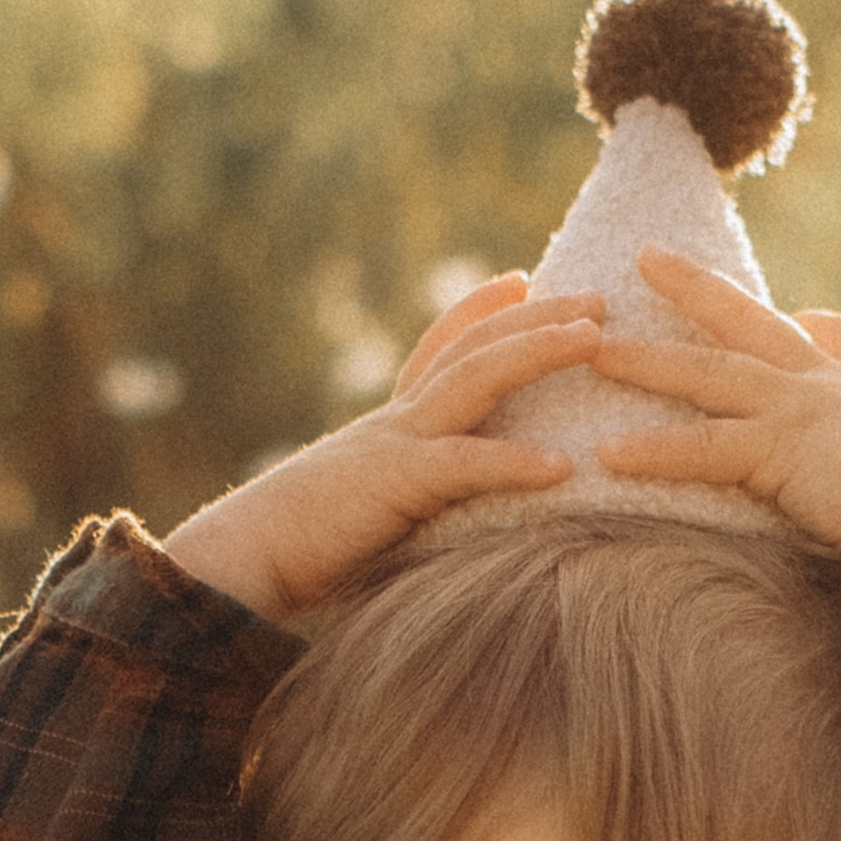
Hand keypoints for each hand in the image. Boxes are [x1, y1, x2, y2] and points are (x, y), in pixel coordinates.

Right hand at [159, 275, 602, 620]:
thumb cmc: (302, 551)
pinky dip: (512, 463)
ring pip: (476, 381)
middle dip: (538, 318)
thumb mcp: (368, 514)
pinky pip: (464, 466)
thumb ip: (407, 504)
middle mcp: (396, 421)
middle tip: (597, 297)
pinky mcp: (396, 485)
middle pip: (475, 349)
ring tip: (595, 340)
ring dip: (539, 354)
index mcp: (389, 426)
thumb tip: (436, 523)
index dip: (481, 312)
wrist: (243, 559)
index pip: (440, 350)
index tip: (522, 281)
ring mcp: (396, 444)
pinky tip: (562, 468)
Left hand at [588, 247, 840, 572]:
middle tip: (643, 258)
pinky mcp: (789, 455)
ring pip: (709, 376)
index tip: (720, 281)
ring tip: (589, 352)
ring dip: (646, 362)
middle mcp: (822, 385)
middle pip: (743, 324)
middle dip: (690, 289)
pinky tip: (608, 454)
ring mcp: (804, 413)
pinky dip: (656, 452)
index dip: (751, 306)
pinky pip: (707, 450)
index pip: (793, 329)